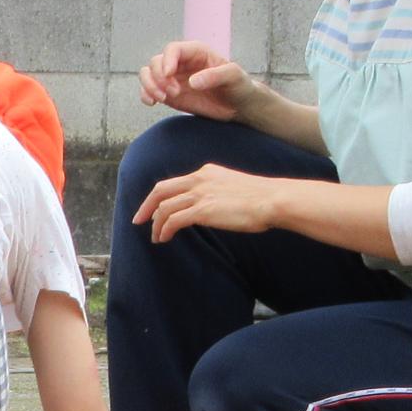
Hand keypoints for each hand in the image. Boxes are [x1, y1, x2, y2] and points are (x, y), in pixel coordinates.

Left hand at [133, 163, 279, 242]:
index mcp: (207, 171)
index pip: (174, 182)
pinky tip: (164, 239)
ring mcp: (200, 193)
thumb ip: (217, 193)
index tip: (151, 208)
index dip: (159, 196)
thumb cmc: (261, 199)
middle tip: (138, 221)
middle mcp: (200, 179)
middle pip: (161, 190)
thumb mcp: (234, 188)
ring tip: (156, 238)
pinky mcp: (203, 209)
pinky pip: (173, 220)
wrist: (273, 199)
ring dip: (156, 224)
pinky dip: (164, 230)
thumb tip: (209, 208)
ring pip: (165, 207)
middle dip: (146, 206)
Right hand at [137, 39, 259, 122]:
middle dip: (159, 78)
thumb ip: (216, 76)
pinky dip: (145, 95)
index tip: (169, 75)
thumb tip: (192, 81)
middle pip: (156, 62)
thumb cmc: (239, 86)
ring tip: (163, 99)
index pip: (173, 49)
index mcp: (196, 52)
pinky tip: (153, 103)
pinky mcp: (168, 93)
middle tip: (174, 93)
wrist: (238, 106)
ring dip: (150, 86)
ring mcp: (173, 78)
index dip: (166, 61)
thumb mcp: (234, 77)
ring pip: (147, 74)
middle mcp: (181, 63)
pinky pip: (148, 90)